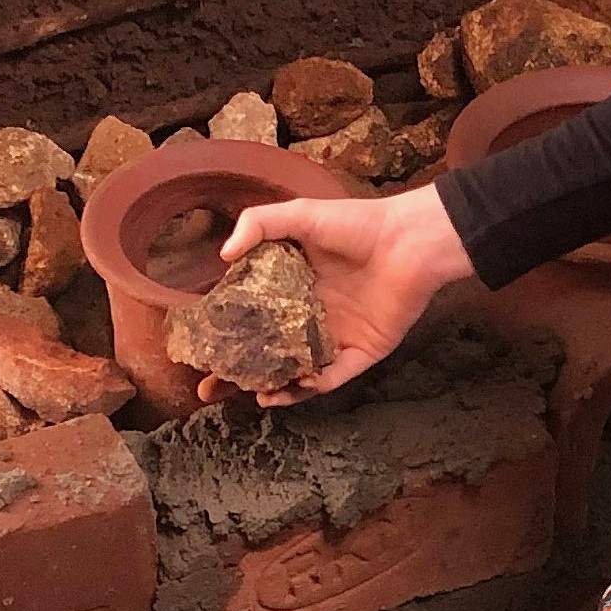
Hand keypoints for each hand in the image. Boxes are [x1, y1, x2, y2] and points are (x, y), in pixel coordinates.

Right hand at [213, 184, 474, 403]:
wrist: (410, 241)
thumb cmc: (358, 224)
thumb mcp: (301, 215)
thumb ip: (258, 225)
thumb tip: (222, 256)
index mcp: (293, 287)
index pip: (252, 317)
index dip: (225, 333)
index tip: (200, 347)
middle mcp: (311, 315)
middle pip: (267, 352)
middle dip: (239, 374)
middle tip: (208, 389)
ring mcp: (336, 336)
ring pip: (298, 372)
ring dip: (277, 387)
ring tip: (256, 395)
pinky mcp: (362, 351)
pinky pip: (333, 377)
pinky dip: (313, 386)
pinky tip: (294, 386)